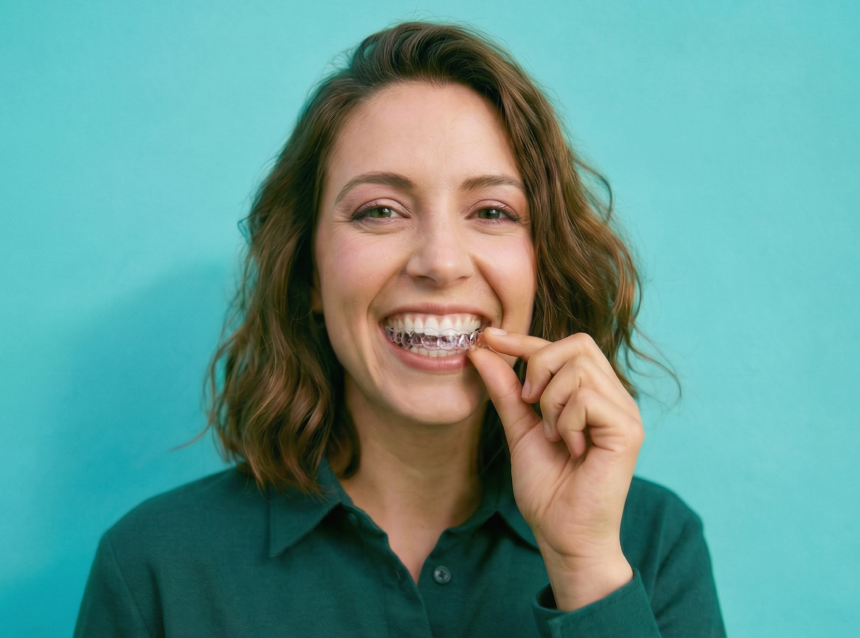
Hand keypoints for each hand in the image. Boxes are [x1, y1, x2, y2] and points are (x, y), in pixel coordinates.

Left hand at [468, 328, 642, 610]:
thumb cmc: (547, 489)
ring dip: (550, 403)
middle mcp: (614, 396)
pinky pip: (586, 398)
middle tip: (529, 404)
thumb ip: (506, 390)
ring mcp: (625, 411)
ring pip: (578, 369)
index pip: (563, 346)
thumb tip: (482, 350)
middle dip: (539, 365)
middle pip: (577, 343)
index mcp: (592, 393)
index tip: (489, 337)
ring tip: (554, 436)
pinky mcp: (629, 429)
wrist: (563, 534)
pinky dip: (565, 422)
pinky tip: (571, 448)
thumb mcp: (519, 429)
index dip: (524, 340)